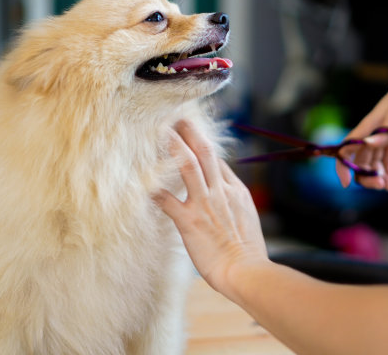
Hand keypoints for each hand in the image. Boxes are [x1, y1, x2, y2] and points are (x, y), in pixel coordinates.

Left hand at [154, 120, 268, 295]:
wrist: (246, 271)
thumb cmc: (247, 251)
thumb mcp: (247, 218)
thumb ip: (234, 201)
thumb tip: (224, 190)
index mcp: (235, 191)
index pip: (217, 161)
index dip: (202, 144)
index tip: (190, 133)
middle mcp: (220, 191)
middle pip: (204, 152)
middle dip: (189, 131)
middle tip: (176, 115)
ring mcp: (205, 204)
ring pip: (187, 165)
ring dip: (172, 145)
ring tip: (159, 130)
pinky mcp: (190, 221)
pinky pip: (167, 200)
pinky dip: (154, 189)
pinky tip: (140, 181)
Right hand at [336, 63, 387, 189]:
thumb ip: (385, 130)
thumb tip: (369, 145)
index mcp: (367, 127)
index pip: (346, 149)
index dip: (343, 166)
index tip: (347, 183)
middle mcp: (370, 133)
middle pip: (360, 160)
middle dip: (366, 175)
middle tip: (381, 186)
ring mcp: (381, 136)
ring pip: (372, 161)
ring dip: (378, 175)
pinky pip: (386, 158)